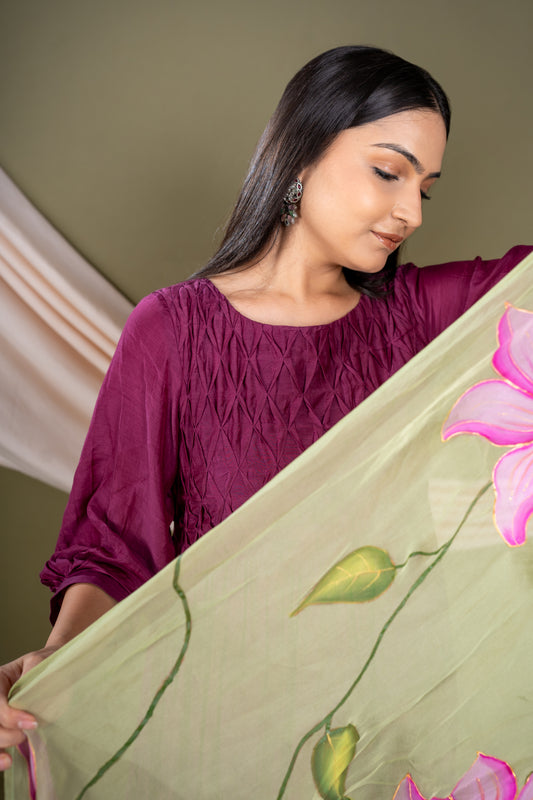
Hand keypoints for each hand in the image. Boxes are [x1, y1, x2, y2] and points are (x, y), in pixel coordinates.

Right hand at [0, 647, 58, 769]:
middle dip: (4, 734)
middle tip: (25, 735)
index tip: (32, 723)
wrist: (56, 668)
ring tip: (9, 760)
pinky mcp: (5, 729)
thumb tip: (32, 697)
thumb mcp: (39, 661)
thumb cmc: (46, 662)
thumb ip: (33, 675)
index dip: (9, 716)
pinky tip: (6, 762)